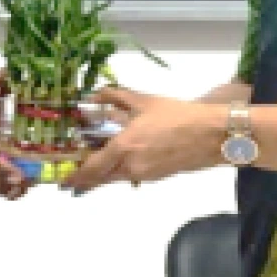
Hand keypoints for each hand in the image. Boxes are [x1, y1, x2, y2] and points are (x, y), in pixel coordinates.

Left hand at [63, 87, 224, 193]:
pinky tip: (130, 154)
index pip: (93, 168)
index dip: (77, 176)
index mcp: (124, 147)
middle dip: (89, 176)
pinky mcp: (157, 177)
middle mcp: (131, 166)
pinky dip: (125, 167)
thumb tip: (95, 95)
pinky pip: (133, 174)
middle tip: (77, 170)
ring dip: (108, 170)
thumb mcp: (144, 101)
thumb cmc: (177, 115)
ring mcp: (145, 175)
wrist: (211, 134)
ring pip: (118, 176)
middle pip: (102, 177)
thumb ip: (116, 97)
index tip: (65, 181)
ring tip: (103, 156)